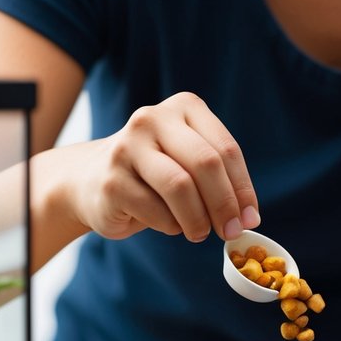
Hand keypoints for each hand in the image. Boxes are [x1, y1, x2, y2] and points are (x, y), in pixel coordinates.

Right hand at [48, 91, 259, 242]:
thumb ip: (219, 180)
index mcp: (183, 107)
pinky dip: (171, 226)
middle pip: (205, 163)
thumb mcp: (189, 163)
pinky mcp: (111, 180)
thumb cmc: (154, 175)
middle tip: (231, 231)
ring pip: (180, 187)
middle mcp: (152, 119)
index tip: (250, 218)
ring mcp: (127, 147)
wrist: (90, 180)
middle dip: (225, 204)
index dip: (242, 188)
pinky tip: (168, 225)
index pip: (225, 149)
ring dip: (198, 219)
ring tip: (199, 233)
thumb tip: (248, 217)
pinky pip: (156, 211)